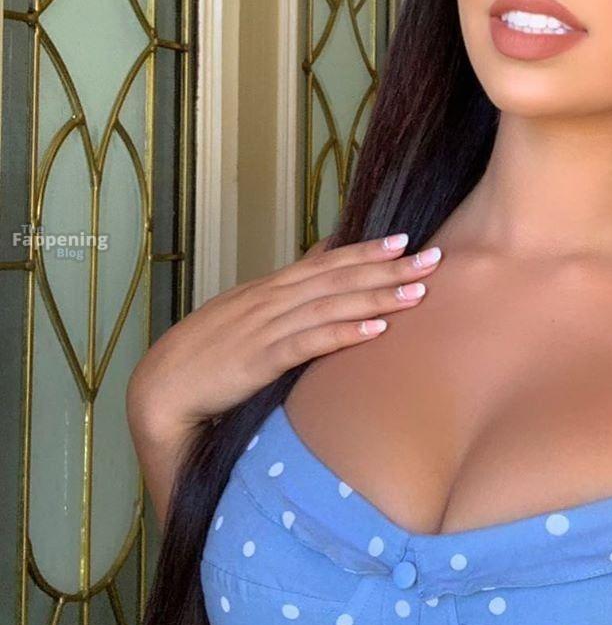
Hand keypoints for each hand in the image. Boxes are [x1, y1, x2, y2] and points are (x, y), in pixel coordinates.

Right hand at [127, 233, 442, 446]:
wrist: (164, 385)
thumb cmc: (210, 351)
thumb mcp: (249, 311)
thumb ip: (289, 286)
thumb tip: (325, 254)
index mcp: (272, 289)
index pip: (327, 263)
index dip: (367, 251)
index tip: (407, 239)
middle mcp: (272, 301)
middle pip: (338, 278)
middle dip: (387, 268)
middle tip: (433, 257)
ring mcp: (267, 327)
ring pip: (331, 305)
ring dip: (376, 296)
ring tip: (417, 291)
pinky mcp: (261, 360)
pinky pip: (309, 343)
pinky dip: (343, 333)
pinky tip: (374, 329)